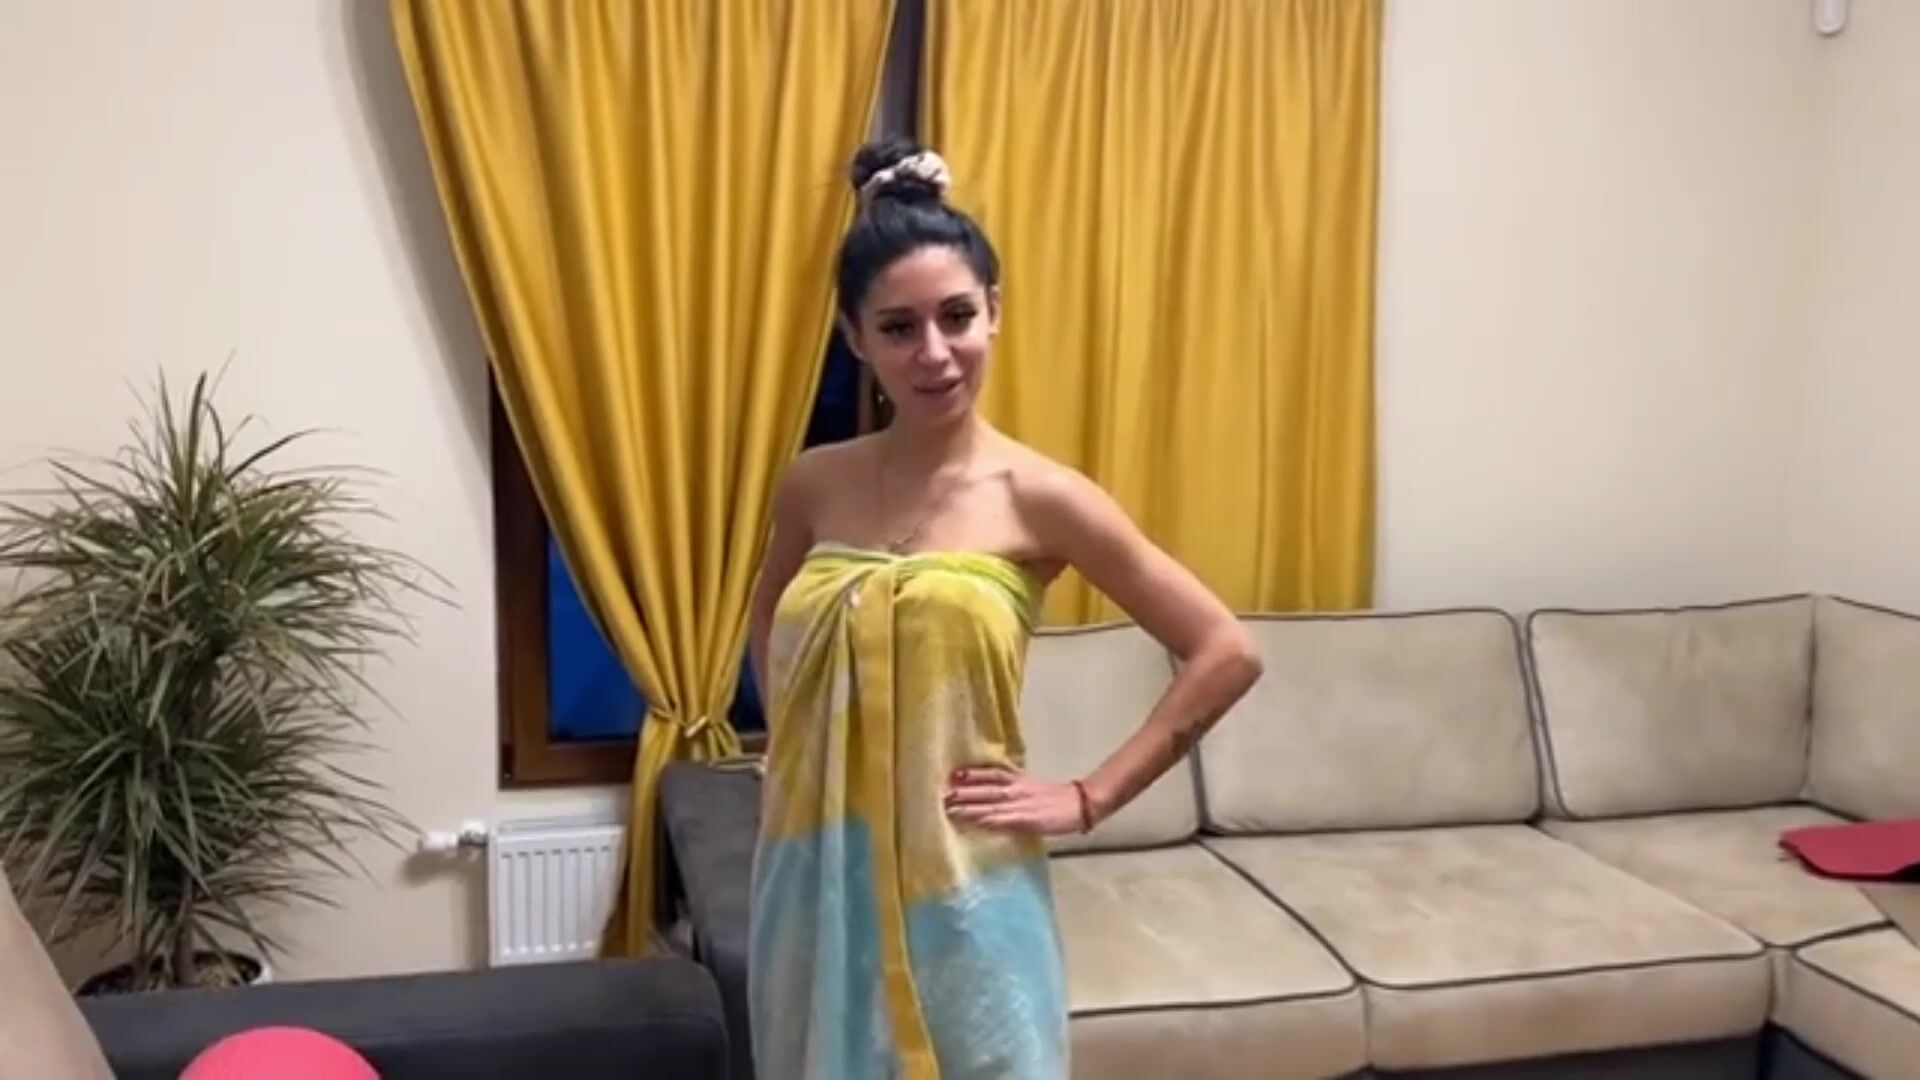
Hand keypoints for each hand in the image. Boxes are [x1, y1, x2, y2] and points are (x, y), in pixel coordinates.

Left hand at [943, 766, 1089, 835]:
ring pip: (990, 804)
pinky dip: (987, 820)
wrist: (1080, 803)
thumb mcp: (1032, 787)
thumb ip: (1013, 788)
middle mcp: (1016, 789)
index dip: (972, 774)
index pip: (991, 774)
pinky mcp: (1026, 819)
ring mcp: (1020, 804)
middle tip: (942, 792)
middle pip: (986, 788)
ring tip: (950, 807)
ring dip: (970, 806)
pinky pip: (1002, 820)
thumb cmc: (1056, 798)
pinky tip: (974, 822)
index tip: (953, 774)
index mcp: (1018, 780)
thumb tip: (993, 792)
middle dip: (964, 791)